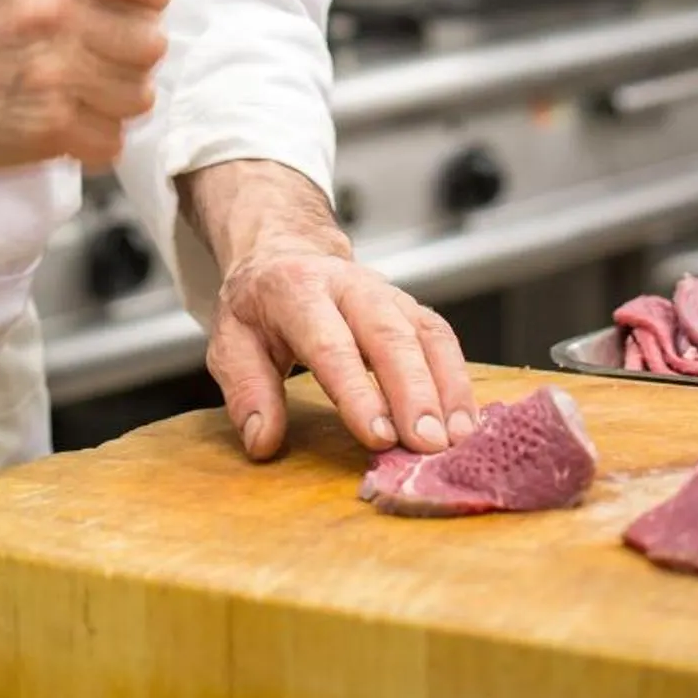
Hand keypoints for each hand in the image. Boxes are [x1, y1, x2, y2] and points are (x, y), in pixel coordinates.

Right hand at [0, 0, 169, 170]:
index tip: (135, 4)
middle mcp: (50, 15)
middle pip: (151, 41)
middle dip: (132, 51)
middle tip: (102, 51)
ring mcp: (50, 75)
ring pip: (139, 94)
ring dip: (117, 96)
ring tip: (84, 86)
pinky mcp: (47, 129)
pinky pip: (113, 139)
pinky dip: (95, 135)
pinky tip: (69, 117)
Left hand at [180, 160, 475, 460]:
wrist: (286, 253)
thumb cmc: (259, 307)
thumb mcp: (230, 341)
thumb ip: (246, 390)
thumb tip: (263, 441)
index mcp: (297, 291)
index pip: (330, 343)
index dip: (357, 391)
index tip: (378, 436)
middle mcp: (349, 286)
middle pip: (388, 335)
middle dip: (413, 392)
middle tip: (427, 444)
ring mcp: (386, 293)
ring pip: (424, 334)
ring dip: (446, 387)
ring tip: (457, 440)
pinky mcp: (410, 307)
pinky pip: (441, 337)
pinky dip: (459, 378)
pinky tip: (466, 421)